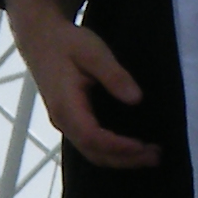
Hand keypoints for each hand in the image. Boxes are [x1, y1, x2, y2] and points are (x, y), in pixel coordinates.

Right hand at [6, 0, 158, 170]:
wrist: (40, 39)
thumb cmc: (66, 43)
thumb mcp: (92, 51)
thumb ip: (114, 75)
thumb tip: (135, 99)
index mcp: (65, 104)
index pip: (91, 136)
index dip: (117, 146)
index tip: (143, 146)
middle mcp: (63, 120)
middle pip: (93, 152)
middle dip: (125, 159)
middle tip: (157, 156)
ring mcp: (65, 122)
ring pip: (91, 152)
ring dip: (121, 159)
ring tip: (151, 155)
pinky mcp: (70, 120)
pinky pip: (90, 144)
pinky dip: (112, 151)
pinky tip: (132, 148)